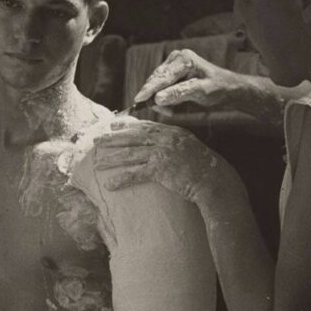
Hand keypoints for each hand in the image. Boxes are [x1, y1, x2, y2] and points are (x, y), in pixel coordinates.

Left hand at [93, 120, 233, 203]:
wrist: (214, 180)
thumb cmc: (202, 167)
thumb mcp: (189, 146)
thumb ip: (174, 141)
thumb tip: (160, 141)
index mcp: (171, 132)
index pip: (144, 126)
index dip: (126, 125)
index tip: (112, 125)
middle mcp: (165, 139)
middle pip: (132, 138)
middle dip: (112, 139)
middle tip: (96, 141)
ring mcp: (162, 153)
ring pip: (130, 154)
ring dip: (111, 159)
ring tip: (97, 164)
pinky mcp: (160, 170)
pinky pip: (135, 174)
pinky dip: (121, 180)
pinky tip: (109, 185)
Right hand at [134, 49, 242, 111]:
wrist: (227, 86)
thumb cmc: (218, 88)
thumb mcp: (200, 92)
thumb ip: (179, 94)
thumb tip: (158, 98)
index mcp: (184, 59)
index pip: (163, 77)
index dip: (149, 90)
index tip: (138, 100)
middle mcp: (176, 58)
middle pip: (157, 80)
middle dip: (156, 97)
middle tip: (166, 113)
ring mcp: (173, 63)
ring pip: (156, 83)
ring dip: (160, 99)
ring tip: (172, 111)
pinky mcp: (172, 71)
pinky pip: (161, 85)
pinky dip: (163, 97)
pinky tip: (172, 105)